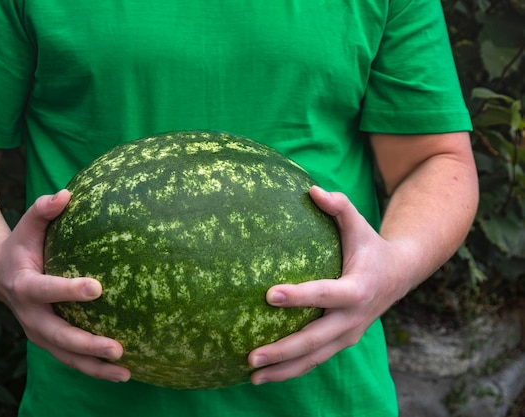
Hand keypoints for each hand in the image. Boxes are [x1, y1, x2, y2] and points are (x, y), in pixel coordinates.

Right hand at [0, 190, 130, 381]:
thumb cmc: (22, 245)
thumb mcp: (27, 224)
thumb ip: (44, 210)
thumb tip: (66, 193)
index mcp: (24, 285)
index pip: (46, 290)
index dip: (69, 290)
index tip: (98, 288)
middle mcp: (29, 315)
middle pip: (58, 335)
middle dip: (86, 344)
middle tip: (117, 347)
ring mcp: (38, 333)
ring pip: (65, 356)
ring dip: (94, 367)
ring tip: (126, 372)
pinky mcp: (48, 342)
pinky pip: (71, 359)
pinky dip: (94, 369)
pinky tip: (123, 372)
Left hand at [248, 186, 409, 384]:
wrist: (400, 275)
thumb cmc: (371, 246)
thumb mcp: (359, 225)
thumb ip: (339, 207)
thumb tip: (312, 189)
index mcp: (358, 289)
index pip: (325, 294)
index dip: (299, 296)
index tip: (268, 295)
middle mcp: (354, 318)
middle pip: (316, 340)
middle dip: (283, 350)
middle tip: (250, 356)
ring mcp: (349, 335)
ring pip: (314, 359)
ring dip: (284, 370)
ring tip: (252, 377)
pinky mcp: (342, 342)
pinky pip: (316, 359)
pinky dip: (293, 369)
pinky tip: (267, 374)